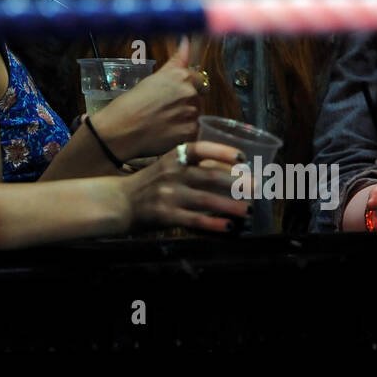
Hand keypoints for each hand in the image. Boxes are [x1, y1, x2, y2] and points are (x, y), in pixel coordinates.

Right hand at [93, 37, 200, 160]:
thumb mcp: (153, 78)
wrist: (121, 129)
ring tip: (164, 122)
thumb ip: (176, 62)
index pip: (199, 78)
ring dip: (184, 118)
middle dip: (185, 102)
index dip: (188, 86)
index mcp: (181, 76)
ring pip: (194, 114)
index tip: (175, 94)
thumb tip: (186, 40)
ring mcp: (191, 113)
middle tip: (165, 109)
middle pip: (197, 97)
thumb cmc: (131, 102)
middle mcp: (189, 92)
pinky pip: (192, 131)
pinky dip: (182, 132)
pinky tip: (167, 132)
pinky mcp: (190, 132)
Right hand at [123, 140, 249, 232]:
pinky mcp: (166, 215)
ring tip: (248, 210)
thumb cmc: (150, 183)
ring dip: (230, 205)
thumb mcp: (167, 166)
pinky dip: (214, 224)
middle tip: (256, 187)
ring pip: (206, 199)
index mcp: (174, 157)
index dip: (222, 152)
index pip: (200, 149)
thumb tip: (232, 174)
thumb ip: (193, 167)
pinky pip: (195, 220)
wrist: (120, 201)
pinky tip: (229, 227)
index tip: (242, 158)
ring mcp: (168, 194)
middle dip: (236, 182)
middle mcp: (172, 173)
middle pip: (209, 176)